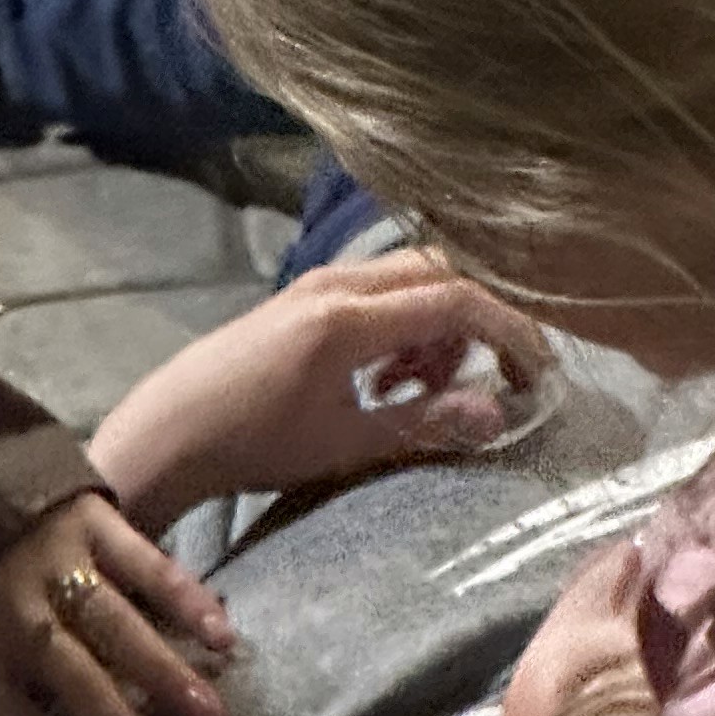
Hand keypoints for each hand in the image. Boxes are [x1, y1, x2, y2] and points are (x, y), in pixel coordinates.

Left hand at [86, 254, 552, 532]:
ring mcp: (317, 282)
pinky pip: (378, 289)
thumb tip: (499, 412)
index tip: (542, 371)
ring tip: (425, 392)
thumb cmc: (256, 443)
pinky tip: (390, 381)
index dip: (510, 329)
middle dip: (480, 320)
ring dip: (438, 325)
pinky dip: (404, 325)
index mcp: (349, 316)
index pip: (454, 298)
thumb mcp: (347, 443)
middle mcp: (336, 282)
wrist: (172, 430)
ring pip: (408, 278)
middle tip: (500, 376)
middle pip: (437, 272)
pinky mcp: (304, 296)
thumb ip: (425, 423)